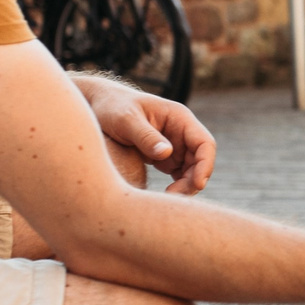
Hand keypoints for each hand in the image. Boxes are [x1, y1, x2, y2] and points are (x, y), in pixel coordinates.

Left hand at [80, 77, 215, 193]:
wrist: (99, 106)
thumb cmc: (112, 107)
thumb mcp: (125, 119)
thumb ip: (145, 136)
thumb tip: (166, 153)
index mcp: (179, 118)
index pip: (204, 143)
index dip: (205, 165)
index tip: (197, 184)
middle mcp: (181, 132)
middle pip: (200, 161)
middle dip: (192, 181)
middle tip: (173, 197)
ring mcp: (175, 145)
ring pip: (191, 171)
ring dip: (185, 187)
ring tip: (166, 199)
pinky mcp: (165, 157)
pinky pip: (179, 175)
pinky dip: (176, 187)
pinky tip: (162, 197)